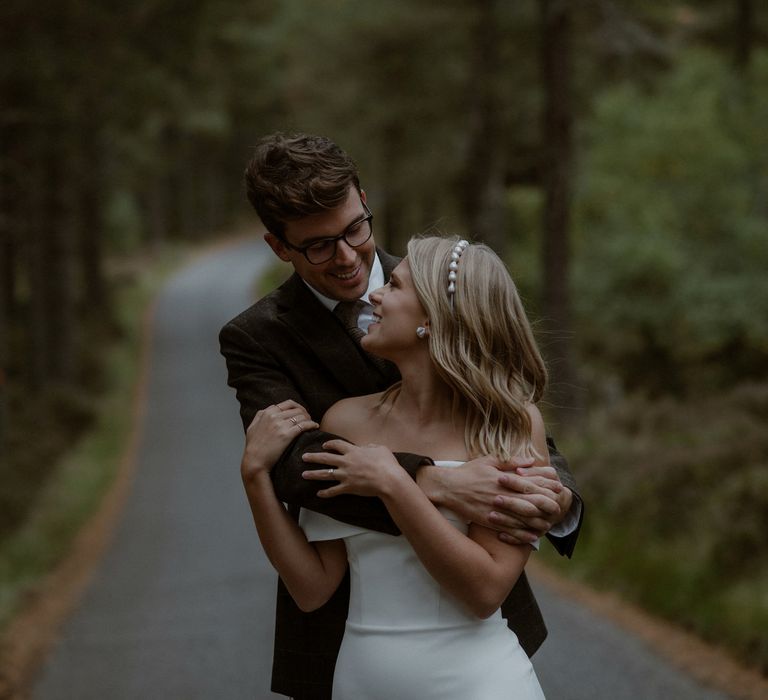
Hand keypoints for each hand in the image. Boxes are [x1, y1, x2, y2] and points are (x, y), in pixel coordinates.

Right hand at [241, 400, 317, 482]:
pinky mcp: (287, 435)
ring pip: (302, 416)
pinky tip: (315, 427)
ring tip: (312, 424)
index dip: (298, 407)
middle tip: (309, 419)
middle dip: (305, 413)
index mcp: (267, 413)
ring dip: (309, 419)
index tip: (302, 413)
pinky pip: (304, 425)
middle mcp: (274, 416)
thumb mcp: (252, 427)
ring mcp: (281, 425)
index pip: (288, 403)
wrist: (254, 460)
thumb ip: (260, 416)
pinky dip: (312, 424)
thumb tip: (267, 410)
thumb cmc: (253, 446)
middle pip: (297, 409)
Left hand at [301, 440, 403, 497]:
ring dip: (313, 474)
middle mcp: (346, 462)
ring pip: (325, 474)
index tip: (324, 446)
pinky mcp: (348, 487)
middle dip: (313, 457)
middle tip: (303, 457)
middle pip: (325, 458)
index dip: (329, 444)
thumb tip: (366, 446)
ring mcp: (346, 475)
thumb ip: (371, 446)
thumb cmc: (387, 463)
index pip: (337, 444)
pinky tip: (318, 494)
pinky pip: (334, 490)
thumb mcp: (381, 449)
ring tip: (304, 474)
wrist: (388, 480)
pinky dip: (326, 493)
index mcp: (353, 451)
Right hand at [425, 456, 561, 544]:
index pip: (531, 484)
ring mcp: (495, 508)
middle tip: (557, 510)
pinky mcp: (488, 520)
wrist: (447, 486)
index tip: (558, 490)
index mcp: (504, 479)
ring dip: (537, 522)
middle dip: (546, 507)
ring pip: (522, 518)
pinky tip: (531, 536)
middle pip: (530, 503)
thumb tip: (530, 460)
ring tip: (548, 524)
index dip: (546, 488)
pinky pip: (508, 529)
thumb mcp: (489, 460)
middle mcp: (502, 494)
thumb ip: (511, 461)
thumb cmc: (469, 472)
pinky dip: (522, 534)